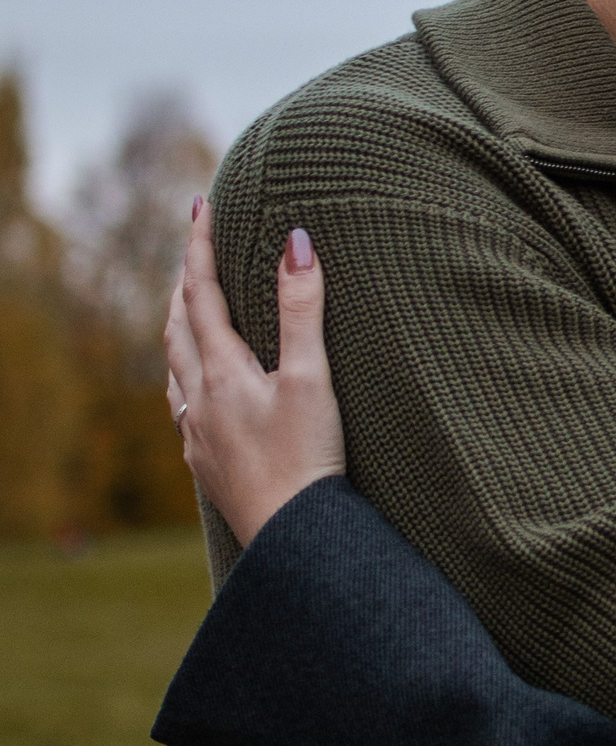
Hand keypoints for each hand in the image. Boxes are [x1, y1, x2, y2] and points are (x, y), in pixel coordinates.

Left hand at [165, 210, 346, 545]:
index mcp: (221, 371)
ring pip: (175, 365)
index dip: (199, 246)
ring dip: (180, 326)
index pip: (201, 292)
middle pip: (177, 325)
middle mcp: (197, 398)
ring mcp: (197, 433)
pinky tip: (196, 386)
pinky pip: (182, 403)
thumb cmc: (307, 459)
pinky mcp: (207, 462)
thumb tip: (295, 242)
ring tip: (190, 306)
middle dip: (185, 281)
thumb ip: (301, 309)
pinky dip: (186, 373)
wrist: (293, 540)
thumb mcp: (311, 378)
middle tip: (196, 247)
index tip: (200, 206)